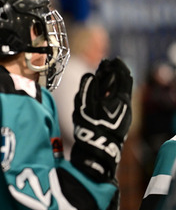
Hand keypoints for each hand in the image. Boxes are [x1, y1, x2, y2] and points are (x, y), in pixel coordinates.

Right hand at [71, 58, 132, 181]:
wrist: (99, 149)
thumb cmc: (91, 126)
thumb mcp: (84, 105)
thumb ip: (87, 88)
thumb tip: (90, 75)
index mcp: (120, 98)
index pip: (122, 75)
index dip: (116, 66)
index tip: (110, 60)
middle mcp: (126, 104)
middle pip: (123, 83)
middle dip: (115, 73)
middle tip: (107, 66)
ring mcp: (125, 112)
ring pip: (121, 92)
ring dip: (114, 83)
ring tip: (105, 78)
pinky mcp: (121, 120)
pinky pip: (119, 101)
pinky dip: (113, 94)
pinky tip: (105, 94)